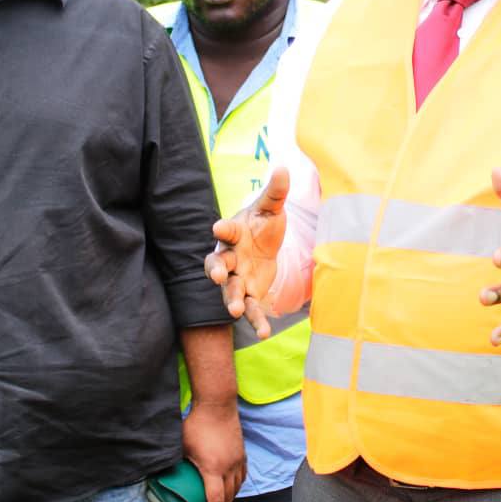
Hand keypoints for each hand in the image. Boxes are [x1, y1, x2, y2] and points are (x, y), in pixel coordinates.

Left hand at [182, 400, 245, 501]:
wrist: (217, 404)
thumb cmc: (197, 424)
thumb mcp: (181, 445)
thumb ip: (175, 462)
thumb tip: (160, 474)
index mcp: (213, 468)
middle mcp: (229, 467)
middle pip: (228, 500)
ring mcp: (238, 460)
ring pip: (236, 489)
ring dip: (227, 501)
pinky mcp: (242, 453)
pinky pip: (242, 477)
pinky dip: (235, 487)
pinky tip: (228, 487)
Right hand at [206, 167, 288, 338]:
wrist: (266, 245)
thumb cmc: (263, 224)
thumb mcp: (272, 208)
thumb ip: (276, 192)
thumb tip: (284, 168)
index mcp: (234, 233)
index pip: (226, 230)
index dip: (222, 229)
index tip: (217, 227)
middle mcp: (230, 257)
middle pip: (218, 263)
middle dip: (215, 270)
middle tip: (215, 275)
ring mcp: (237, 277)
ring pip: (230, 290)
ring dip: (231, 300)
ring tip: (236, 310)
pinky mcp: (250, 293)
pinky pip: (251, 308)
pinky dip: (256, 320)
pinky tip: (264, 333)